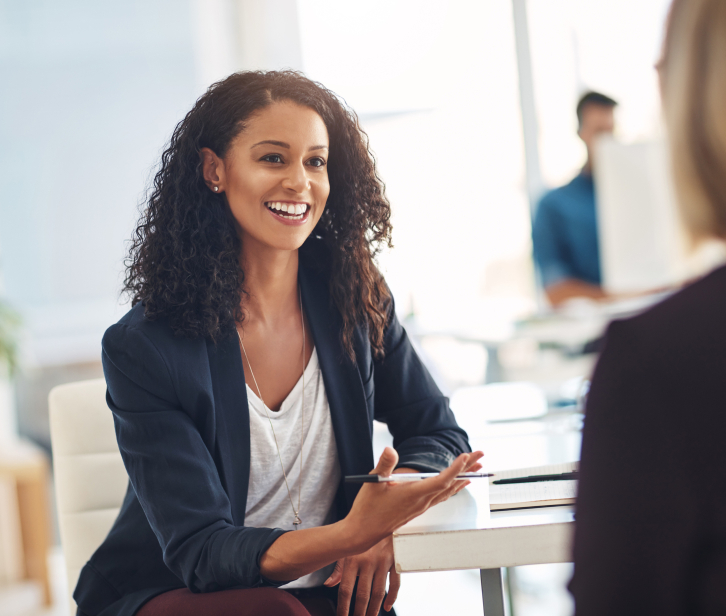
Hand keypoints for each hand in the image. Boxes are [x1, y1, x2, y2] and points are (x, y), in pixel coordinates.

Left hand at [324, 535, 398, 615]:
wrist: (381, 515)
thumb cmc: (361, 533)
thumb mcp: (347, 547)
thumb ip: (339, 567)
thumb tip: (329, 584)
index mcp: (352, 559)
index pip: (346, 589)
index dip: (343, 607)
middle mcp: (367, 561)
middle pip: (363, 594)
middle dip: (359, 612)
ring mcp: (383, 562)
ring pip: (378, 592)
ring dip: (374, 609)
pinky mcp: (395, 560)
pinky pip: (395, 583)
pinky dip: (392, 597)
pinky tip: (386, 606)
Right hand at [343, 447, 484, 552]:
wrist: (363, 532)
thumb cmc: (368, 508)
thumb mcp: (373, 482)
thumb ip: (384, 464)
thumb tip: (389, 449)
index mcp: (414, 494)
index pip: (441, 480)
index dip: (456, 468)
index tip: (466, 456)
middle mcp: (422, 501)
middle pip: (451, 484)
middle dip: (468, 469)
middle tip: (481, 455)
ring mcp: (421, 506)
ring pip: (448, 491)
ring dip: (463, 478)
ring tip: (476, 467)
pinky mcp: (418, 509)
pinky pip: (442, 497)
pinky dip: (453, 487)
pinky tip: (457, 484)